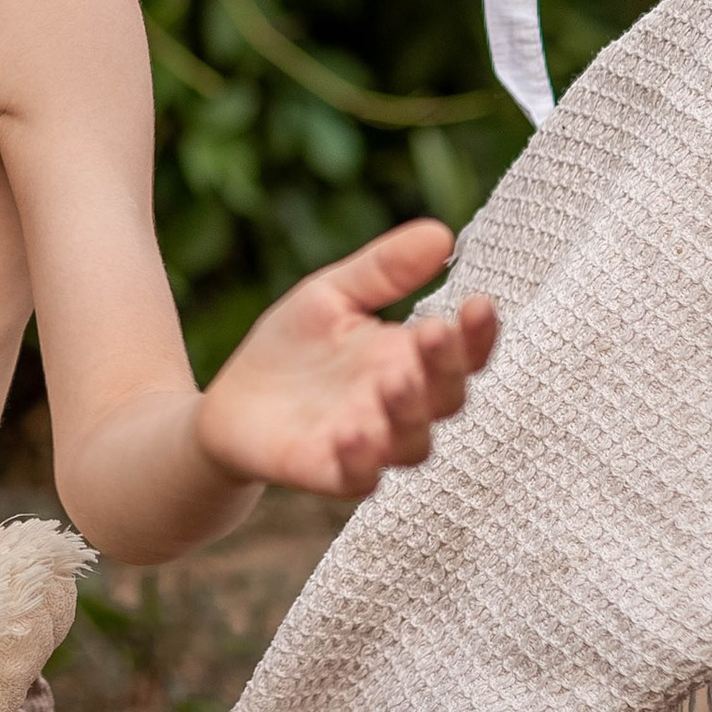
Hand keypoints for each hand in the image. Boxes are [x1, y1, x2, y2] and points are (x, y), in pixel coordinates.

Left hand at [193, 219, 497, 505]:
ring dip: (408, 415)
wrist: (232, 404)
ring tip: (394, 381)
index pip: (462, 353)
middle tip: (431, 334)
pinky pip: (359, 478)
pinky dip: (362, 460)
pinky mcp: (331, 472)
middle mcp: (400, 406)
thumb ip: (383, 270)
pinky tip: (352, 433)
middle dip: (445, 368)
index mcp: (408, 360)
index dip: (477, 334)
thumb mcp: (332, 296)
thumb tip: (442, 233)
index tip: (478, 303)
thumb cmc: (293, 348)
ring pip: (412, 444)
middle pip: (446, 398)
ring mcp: (370, 443)